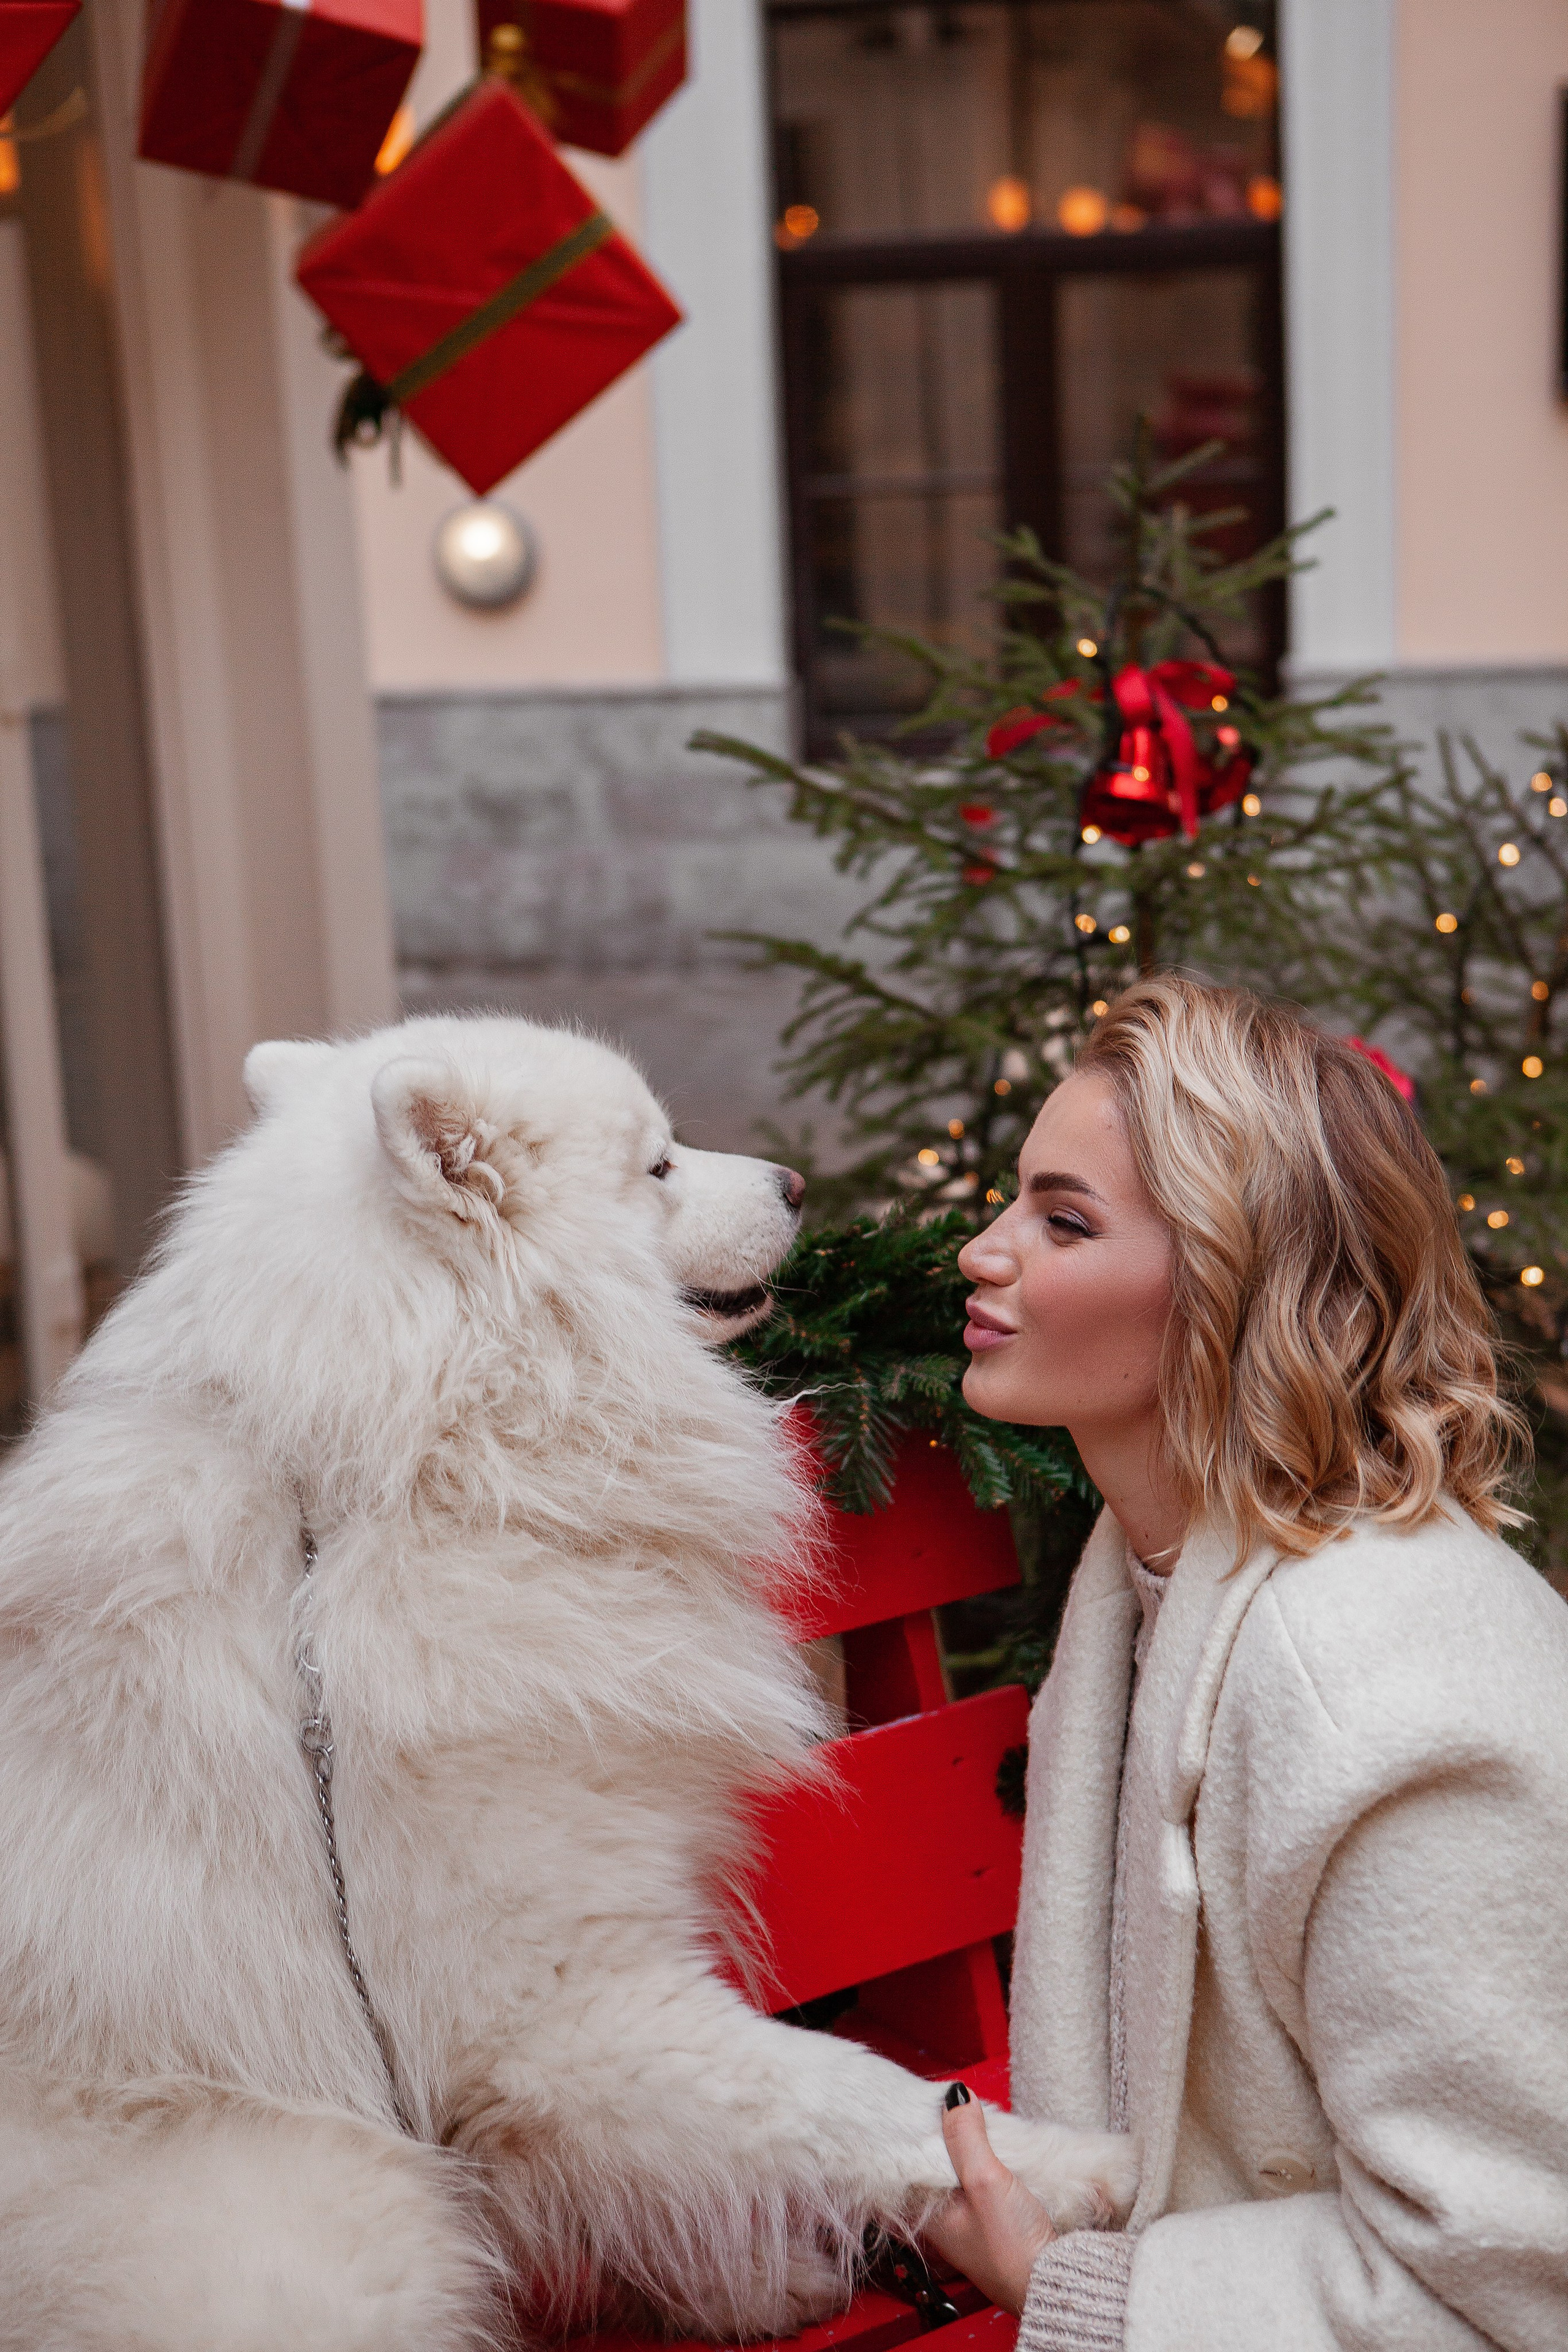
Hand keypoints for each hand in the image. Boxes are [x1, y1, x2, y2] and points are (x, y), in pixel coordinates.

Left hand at [920, 2086, 1056, 2315]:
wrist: (1053, 2281)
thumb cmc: (1013, 2247)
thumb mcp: (985, 2182)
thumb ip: (966, 2138)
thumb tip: (953, 2095)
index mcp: (927, 2216)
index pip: (905, 2165)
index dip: (911, 2133)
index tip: (919, 2102)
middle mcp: (942, 2220)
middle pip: (930, 2165)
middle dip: (940, 2135)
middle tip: (950, 2104)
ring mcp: (967, 2222)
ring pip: (955, 2171)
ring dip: (964, 2146)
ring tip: (971, 2116)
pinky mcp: (991, 2221)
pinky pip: (977, 2181)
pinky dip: (981, 2160)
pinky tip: (991, 2145)